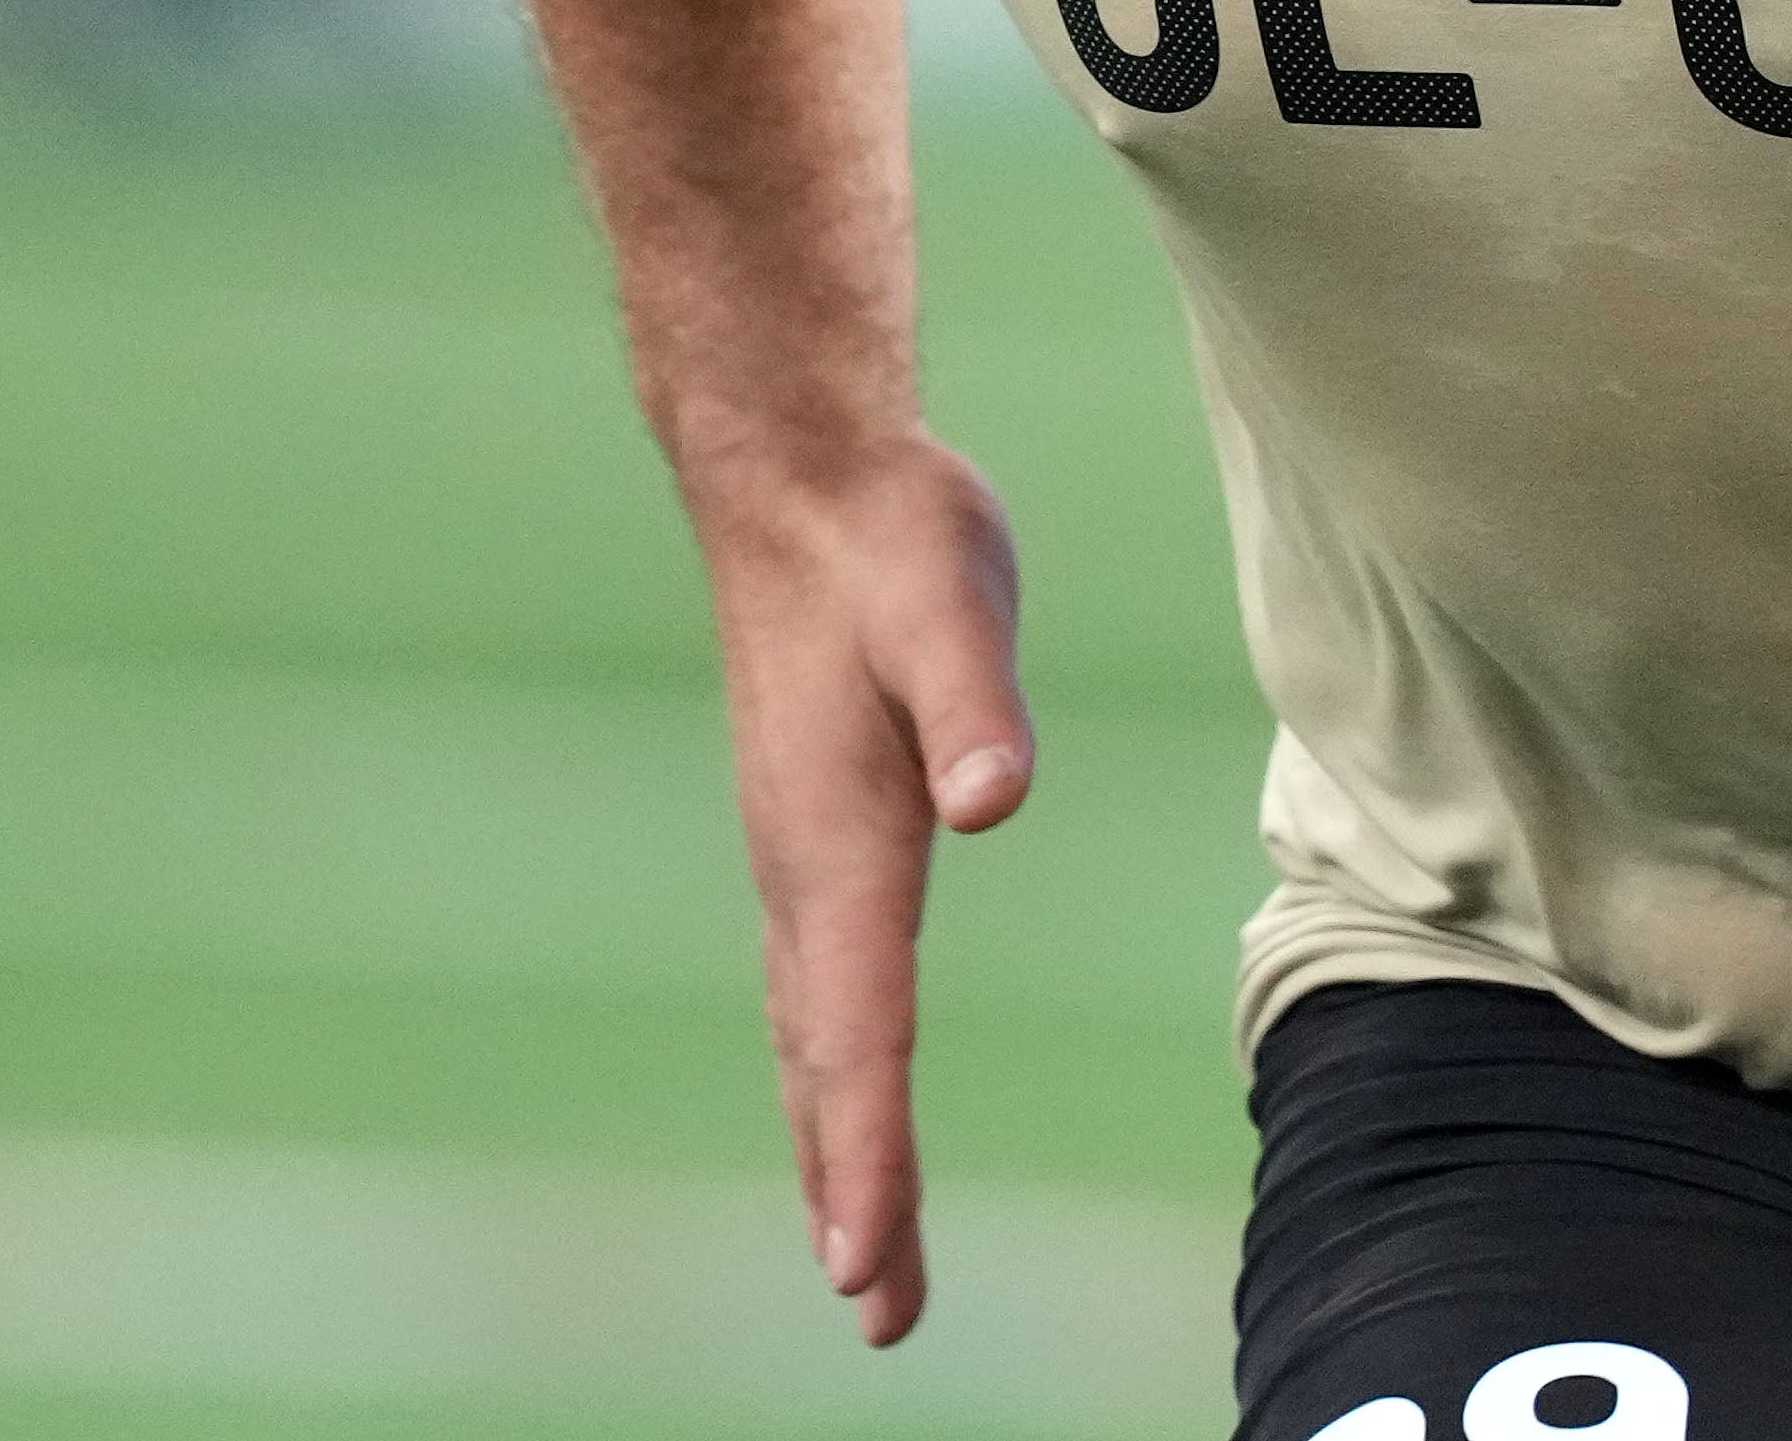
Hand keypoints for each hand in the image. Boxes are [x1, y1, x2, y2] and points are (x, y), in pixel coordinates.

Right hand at [702, 442, 1032, 1344]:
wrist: (801, 478)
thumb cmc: (890, 539)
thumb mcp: (948, 601)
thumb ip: (972, 702)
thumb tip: (991, 798)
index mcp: (837, 843)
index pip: (857, 1028)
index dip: (864, 1149)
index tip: (866, 1263)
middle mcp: (803, 870)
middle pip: (829, 1064)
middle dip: (854, 1189)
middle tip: (881, 1314)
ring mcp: (800, 853)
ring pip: (817, 1032)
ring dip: (837, 1141)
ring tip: (864, 1249)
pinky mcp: (816, 825)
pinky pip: (822, 982)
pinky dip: (832, 1065)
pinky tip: (844, 1089)